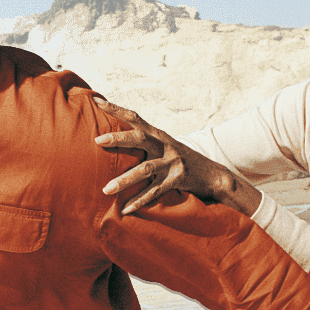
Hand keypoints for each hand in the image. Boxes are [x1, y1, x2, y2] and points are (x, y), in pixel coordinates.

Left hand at [90, 100, 255, 215]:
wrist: (213, 174)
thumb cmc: (180, 158)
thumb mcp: (164, 145)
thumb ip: (145, 141)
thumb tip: (115, 138)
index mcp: (158, 135)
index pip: (135, 118)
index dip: (116, 109)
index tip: (96, 100)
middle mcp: (164, 146)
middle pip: (139, 138)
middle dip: (118, 139)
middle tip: (97, 140)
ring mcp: (171, 163)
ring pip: (144, 170)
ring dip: (124, 180)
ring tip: (106, 189)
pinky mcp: (177, 180)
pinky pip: (154, 192)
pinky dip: (139, 201)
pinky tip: (125, 208)